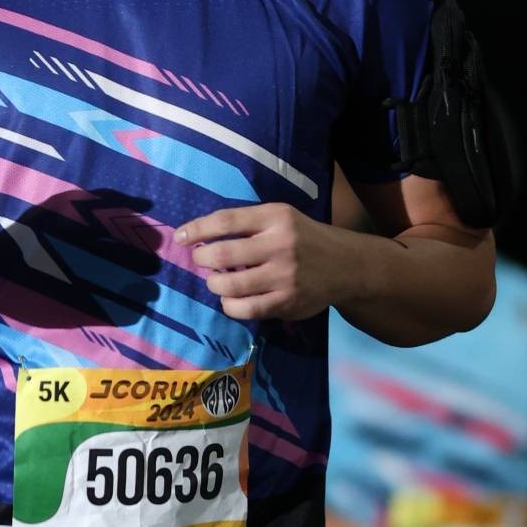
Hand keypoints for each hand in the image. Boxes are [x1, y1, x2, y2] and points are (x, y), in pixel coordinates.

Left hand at [175, 203, 355, 322]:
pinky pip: (245, 309)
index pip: (226, 221)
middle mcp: (281, 245)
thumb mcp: (281, 217)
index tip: (181, 237)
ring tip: (216, 280)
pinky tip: (230, 299)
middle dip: (202, 259)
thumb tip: (200, 236)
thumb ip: (247, 222)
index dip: (197, 229)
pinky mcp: (287, 302)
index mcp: (276, 217)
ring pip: (230, 286)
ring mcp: (285, 276)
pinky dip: (229, 305)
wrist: (346, 265)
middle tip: (201, 260)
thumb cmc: (303, 238)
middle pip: (223, 255)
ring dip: (213, 284)